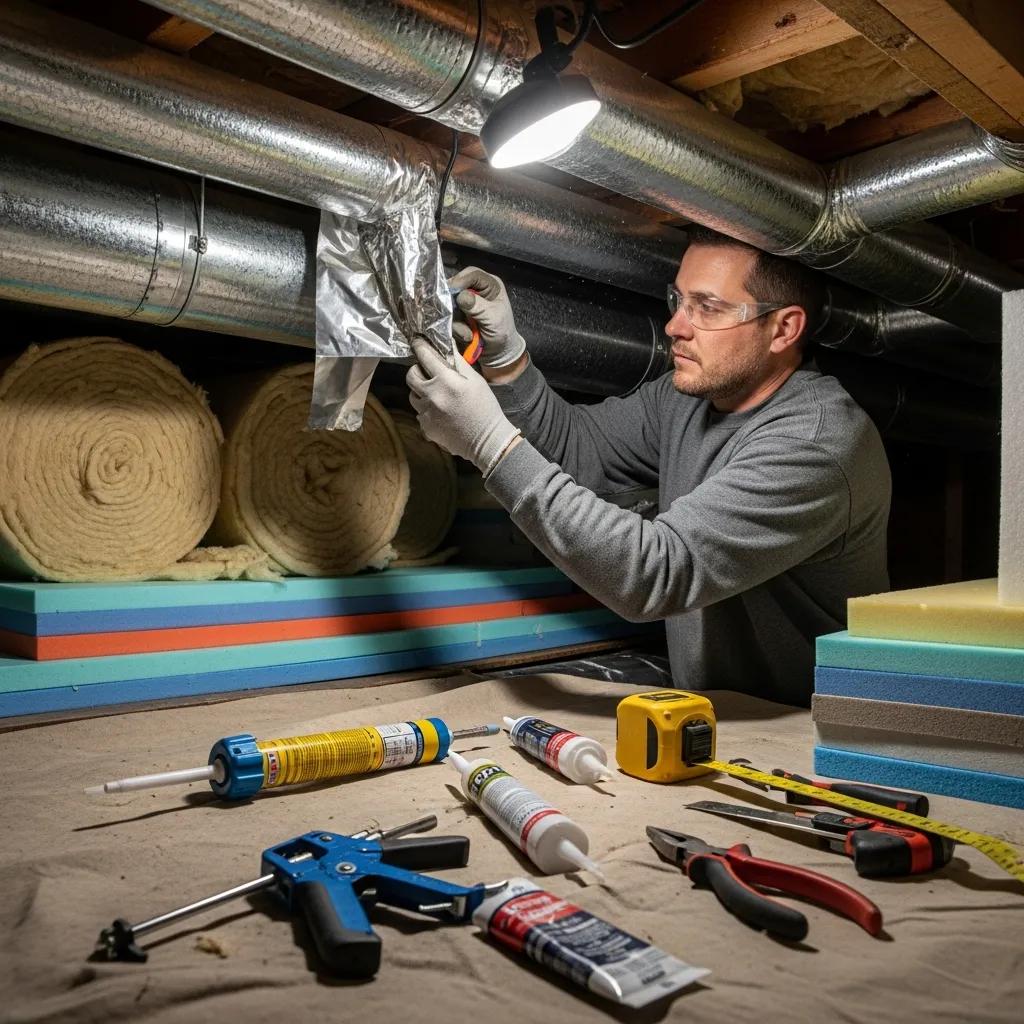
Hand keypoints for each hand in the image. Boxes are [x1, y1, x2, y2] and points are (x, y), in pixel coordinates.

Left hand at [406, 339, 520, 475]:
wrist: (486, 441)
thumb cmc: (485, 408)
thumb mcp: (476, 380)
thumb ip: (458, 362)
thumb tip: (447, 346)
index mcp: (446, 380)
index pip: (425, 357)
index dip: (419, 347)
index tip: (417, 343)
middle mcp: (432, 395)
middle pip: (411, 375)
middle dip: (417, 370)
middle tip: (427, 372)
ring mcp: (426, 412)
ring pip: (412, 395)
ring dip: (420, 391)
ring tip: (436, 394)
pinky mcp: (425, 427)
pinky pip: (419, 412)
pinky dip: (426, 409)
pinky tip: (440, 412)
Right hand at [449, 266, 526, 369]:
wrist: (498, 354)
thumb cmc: (503, 333)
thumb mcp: (494, 319)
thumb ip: (478, 307)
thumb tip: (461, 296)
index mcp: (490, 285)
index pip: (472, 274)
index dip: (461, 280)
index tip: (451, 291)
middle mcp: (476, 291)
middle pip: (456, 287)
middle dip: (454, 303)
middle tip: (454, 316)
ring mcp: (465, 304)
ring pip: (449, 304)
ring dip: (456, 321)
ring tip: (468, 334)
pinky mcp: (457, 316)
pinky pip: (448, 318)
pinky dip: (456, 329)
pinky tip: (467, 336)